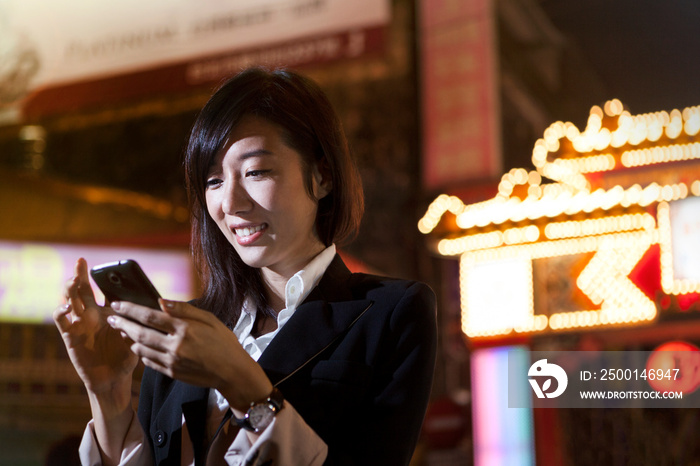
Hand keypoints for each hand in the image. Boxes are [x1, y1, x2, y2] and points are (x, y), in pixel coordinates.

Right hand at [53, 258, 138, 395]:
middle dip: (81, 274)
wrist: (114, 378)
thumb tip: (151, 303)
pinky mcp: (70, 335)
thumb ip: (137, 319)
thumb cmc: (126, 355)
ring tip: (73, 281)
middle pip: (83, 289)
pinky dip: (60, 312)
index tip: (109, 266)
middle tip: (82, 261)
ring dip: (69, 289)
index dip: (104, 277)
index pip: (104, 289)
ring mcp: (80, 323)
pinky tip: (66, 308)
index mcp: (109, 311)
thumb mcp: (135, 333)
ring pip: (70, 300)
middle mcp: (92, 314)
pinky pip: (62, 321)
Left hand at [107, 299, 272, 410]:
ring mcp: (173, 361)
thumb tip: (161, 301)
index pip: (151, 316)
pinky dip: (140, 353)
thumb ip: (184, 309)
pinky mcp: (172, 373)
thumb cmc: (223, 342)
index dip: (131, 309)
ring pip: (142, 349)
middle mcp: (176, 345)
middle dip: (122, 324)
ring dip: (128, 339)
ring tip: (120, 330)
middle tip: (111, 318)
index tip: (117, 304)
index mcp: (185, 329)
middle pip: (140, 333)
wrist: (232, 371)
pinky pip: (149, 362)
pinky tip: (137, 346)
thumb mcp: (209, 319)